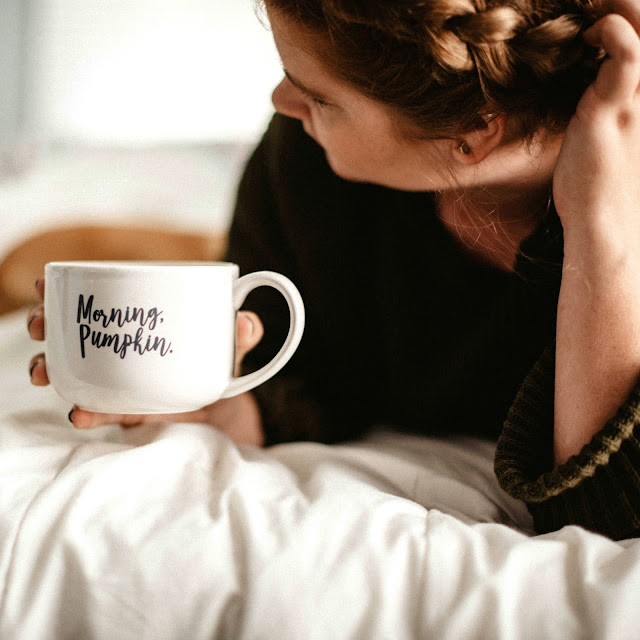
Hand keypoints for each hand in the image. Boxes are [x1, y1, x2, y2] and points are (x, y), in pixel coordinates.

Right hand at [28, 277, 265, 445]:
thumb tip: (246, 323)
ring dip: (50, 368)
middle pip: (73, 332)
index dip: (67, 291)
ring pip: (73, 370)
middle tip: (40, 324)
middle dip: (47, 325)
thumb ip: (242, 333)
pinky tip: (79, 412)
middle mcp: (121, 348)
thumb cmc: (219, 362)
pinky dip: (88, 411)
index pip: (99, 300)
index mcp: (140, 321)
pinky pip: (102, 409)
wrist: (227, 407)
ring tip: (43, 371)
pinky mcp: (128, 410)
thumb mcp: (231, 344)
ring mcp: (119, 380)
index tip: (45, 283)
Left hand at [552, 0, 639, 238]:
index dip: (628, 17)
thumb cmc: (598, 185)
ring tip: (589, 5)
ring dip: (618, 5)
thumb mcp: (604, 136)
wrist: (604, 222)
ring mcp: (637, 98)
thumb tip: (586, 88)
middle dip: (627, 2)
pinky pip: (627, 54)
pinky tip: (589, 34)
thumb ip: (602, 106)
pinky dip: (611, 32)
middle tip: (590, 2)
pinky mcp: (613, 108)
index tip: (597, 12)